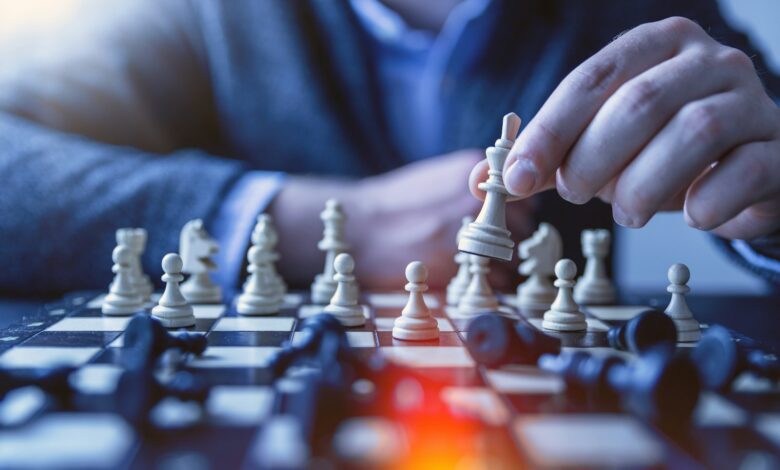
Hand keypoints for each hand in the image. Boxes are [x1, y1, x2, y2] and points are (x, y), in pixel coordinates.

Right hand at [272, 150, 533, 289]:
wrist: (359, 228)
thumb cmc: (394, 205)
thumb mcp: (436, 177)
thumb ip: (472, 185)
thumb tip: (503, 199)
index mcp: (472, 171)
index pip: (524, 195)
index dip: (515, 213)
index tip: (503, 223)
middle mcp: (476, 199)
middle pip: (523, 225)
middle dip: (509, 239)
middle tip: (486, 248)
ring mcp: (469, 231)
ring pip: (512, 255)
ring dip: (502, 264)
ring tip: (474, 264)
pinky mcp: (458, 264)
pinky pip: (496, 279)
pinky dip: (489, 284)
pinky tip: (466, 277)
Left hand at [470, 17, 779, 239]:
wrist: (743, 168)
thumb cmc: (661, 152)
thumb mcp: (600, 146)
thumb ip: (548, 158)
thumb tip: (483, 179)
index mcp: (655, 47)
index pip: (592, 79)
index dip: (549, 131)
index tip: (517, 178)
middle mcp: (707, 62)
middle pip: (640, 102)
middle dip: (593, 159)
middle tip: (576, 194)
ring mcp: (751, 100)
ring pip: (694, 131)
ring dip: (644, 185)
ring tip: (625, 213)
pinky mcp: (777, 148)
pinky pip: (745, 171)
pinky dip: (707, 202)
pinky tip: (690, 215)